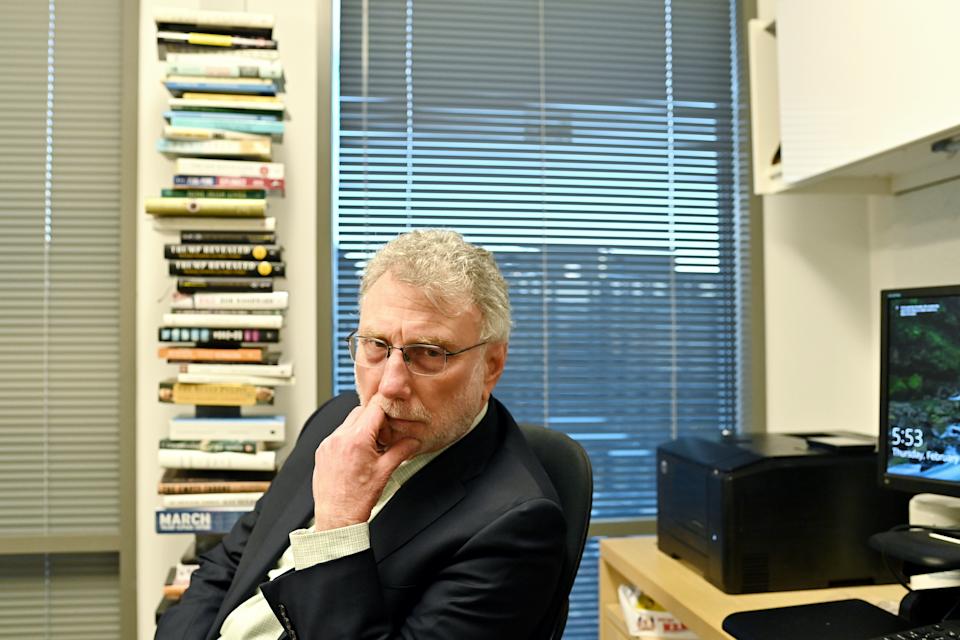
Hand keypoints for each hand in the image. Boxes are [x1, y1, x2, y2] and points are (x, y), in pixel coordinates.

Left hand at [312, 395, 421, 530]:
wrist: (337, 518)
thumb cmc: (358, 500)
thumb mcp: (385, 472)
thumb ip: (401, 450)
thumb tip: (413, 441)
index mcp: (356, 440)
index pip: (374, 408)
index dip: (387, 410)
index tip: (393, 417)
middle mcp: (339, 438)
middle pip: (361, 411)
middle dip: (374, 420)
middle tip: (383, 438)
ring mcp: (328, 444)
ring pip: (348, 422)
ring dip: (361, 429)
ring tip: (370, 450)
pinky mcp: (321, 451)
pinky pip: (337, 434)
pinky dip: (349, 438)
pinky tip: (356, 456)